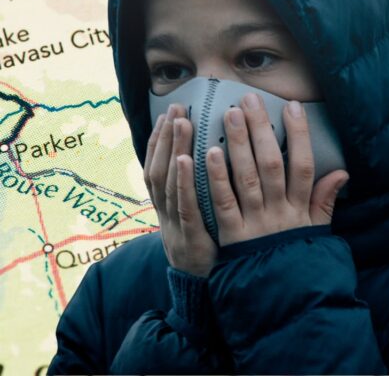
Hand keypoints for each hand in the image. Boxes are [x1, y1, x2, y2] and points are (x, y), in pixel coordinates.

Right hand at [144, 103, 217, 276]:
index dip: (161, 141)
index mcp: (170, 207)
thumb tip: (217, 157)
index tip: (169, 113)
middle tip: (175, 108)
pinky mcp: (190, 236)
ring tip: (180, 122)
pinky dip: (183, 181)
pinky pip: (184, 205)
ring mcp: (175, 224)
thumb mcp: (203, 218)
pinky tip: (187, 159)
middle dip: (165, 137)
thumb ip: (207, 191)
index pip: (160, 167)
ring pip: (168, 182)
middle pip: (160, 168)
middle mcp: (167, 213)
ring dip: (173, 150)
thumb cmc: (210, 249)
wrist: (204, 292)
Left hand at [207, 92, 348, 246]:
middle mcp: (280, 213)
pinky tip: (207, 155)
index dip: (299, 135)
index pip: (303, 165)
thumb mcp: (317, 232)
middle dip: (260, 130)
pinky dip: (215, 178)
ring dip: (237, 145)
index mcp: (301, 209)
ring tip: (228, 115)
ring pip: (247, 177)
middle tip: (248, 99)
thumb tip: (342, 171)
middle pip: (271, 164)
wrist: (281, 302)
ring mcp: (256, 224)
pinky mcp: (232, 237)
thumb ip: (325, 201)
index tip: (292, 107)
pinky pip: (224, 203)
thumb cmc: (297, 261)